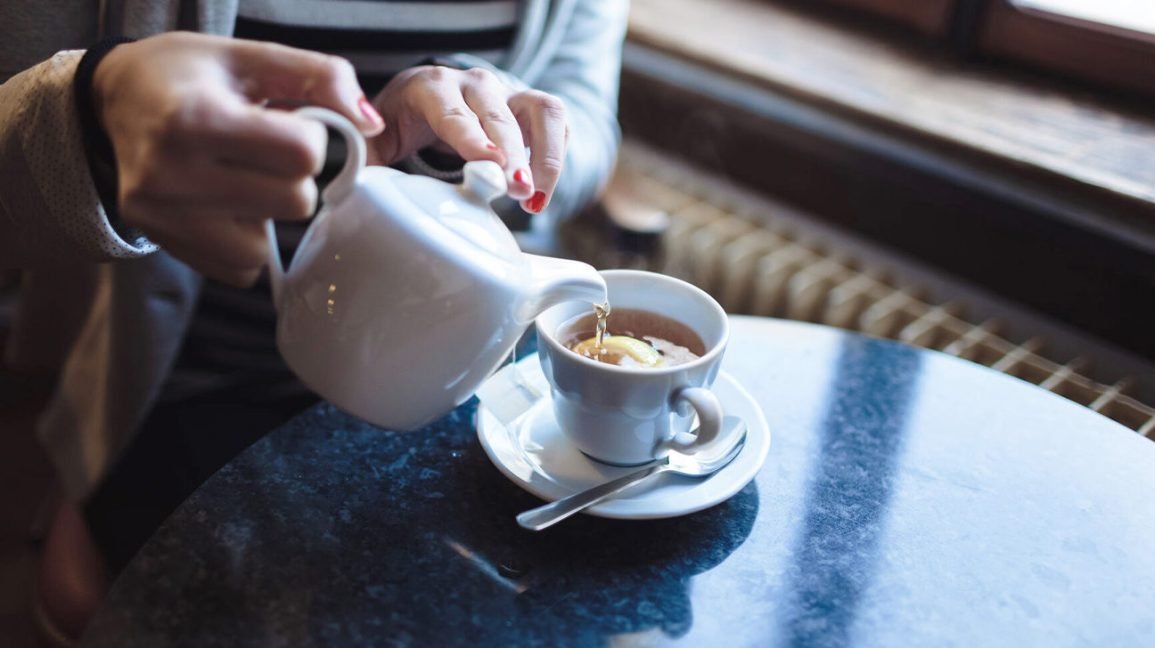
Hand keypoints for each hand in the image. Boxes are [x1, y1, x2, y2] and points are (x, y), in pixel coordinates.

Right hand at [93, 32, 384, 285]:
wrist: (114, 99)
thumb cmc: (186, 75)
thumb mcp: (251, 55)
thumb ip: (320, 77)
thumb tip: (370, 125)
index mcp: (197, 118)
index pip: (303, 155)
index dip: (310, 138)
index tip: (286, 123)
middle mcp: (171, 173)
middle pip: (294, 203)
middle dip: (293, 178)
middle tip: (263, 154)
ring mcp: (162, 214)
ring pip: (266, 247)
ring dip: (268, 217)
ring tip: (240, 179)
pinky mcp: (161, 241)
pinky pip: (238, 269)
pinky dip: (243, 243)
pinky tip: (223, 206)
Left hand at [367, 65, 567, 213]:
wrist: (434, 99)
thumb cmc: (404, 121)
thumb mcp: (377, 134)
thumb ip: (364, 156)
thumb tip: (356, 188)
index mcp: (430, 86)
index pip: (452, 111)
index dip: (471, 137)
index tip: (488, 163)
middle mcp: (475, 83)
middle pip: (499, 115)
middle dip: (513, 154)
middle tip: (516, 191)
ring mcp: (509, 92)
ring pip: (543, 112)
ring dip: (545, 156)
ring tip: (535, 199)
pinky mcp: (534, 108)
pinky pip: (559, 125)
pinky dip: (556, 160)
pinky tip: (539, 196)